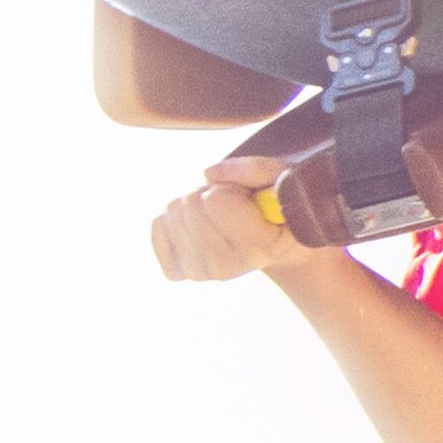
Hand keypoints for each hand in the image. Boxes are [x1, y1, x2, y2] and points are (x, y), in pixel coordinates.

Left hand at [150, 156, 319, 283]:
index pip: (215, 201)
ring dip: (194, 203)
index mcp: (259, 248)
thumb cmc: (279, 206)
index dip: (230, 187)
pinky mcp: (177, 272)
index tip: (248, 196)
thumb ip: (256, 169)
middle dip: (210, 193)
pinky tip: (200, 226)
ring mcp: (200, 273)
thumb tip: (209, 174)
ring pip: (173, 212)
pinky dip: (175, 218)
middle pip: (190, 204)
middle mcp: (228, 268)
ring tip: (220, 214)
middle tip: (234, 205)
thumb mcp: (283, 179)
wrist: (275, 243)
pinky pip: (158, 226)